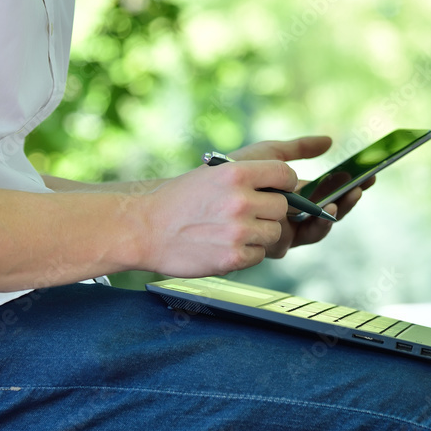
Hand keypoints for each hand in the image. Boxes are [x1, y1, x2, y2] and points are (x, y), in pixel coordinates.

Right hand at [138, 159, 297, 276]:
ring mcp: (237, 231)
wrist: (144, 229)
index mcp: (236, 173)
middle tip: (248, 214)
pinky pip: (259, 255)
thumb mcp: (212, 174)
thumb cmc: (179, 200)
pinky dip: (247, 253)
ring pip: (274, 233)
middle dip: (270, 211)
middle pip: (283, 207)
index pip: (284, 174)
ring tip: (232, 230)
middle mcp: (240, 200)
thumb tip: (285, 184)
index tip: (280, 188)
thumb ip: (247, 176)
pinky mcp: (233, 258)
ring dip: (260, 234)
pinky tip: (224, 246)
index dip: (285, 182)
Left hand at [228, 136, 375, 257]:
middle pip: (329, 211)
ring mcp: (283, 232)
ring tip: (346, 195)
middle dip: (349, 198)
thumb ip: (297, 148)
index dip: (349, 183)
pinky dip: (318, 223)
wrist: (195, 196)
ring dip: (337, 210)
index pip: (327, 191)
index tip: (369, 174)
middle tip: (364, 185)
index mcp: (291, 194)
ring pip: (319, 225)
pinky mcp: (274, 246)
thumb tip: (330, 141)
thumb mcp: (266, 154)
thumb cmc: (227, 172)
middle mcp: (290, 215)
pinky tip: (325, 209)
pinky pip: (303, 237)